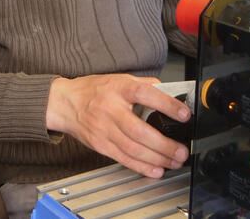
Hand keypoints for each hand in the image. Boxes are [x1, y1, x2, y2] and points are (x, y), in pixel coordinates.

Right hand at [46, 74, 190, 177]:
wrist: (64, 103)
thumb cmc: (93, 90)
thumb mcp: (119, 79)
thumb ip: (143, 84)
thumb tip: (168, 91)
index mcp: (119, 89)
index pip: (146, 94)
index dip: (166, 105)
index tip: (184, 115)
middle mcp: (112, 109)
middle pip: (140, 130)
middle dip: (164, 145)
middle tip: (181, 151)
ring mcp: (104, 129)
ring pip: (133, 148)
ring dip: (156, 159)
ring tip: (173, 162)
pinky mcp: (100, 145)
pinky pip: (123, 158)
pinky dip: (141, 167)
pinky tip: (155, 170)